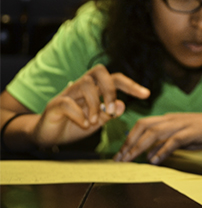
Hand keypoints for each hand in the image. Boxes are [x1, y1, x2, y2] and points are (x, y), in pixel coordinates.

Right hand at [32, 64, 149, 146]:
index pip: (115, 79)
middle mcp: (82, 87)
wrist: (47, 135)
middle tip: (111, 109)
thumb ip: (109, 113)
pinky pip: (68, 103)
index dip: (131, 85)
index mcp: (95, 89)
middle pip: (99, 72)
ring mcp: (68, 94)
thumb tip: (122, 105)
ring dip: (94, 105)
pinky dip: (78, 114)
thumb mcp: (97, 121)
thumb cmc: (74, 125)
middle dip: (110, 89)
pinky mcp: (54, 105)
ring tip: (94, 121)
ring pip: (85, 85)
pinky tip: (84, 125)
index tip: (147, 95)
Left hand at [113, 111, 201, 164]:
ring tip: (131, 160)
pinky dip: (162, 150)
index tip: (120, 154)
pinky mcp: (195, 130)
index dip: (129, 138)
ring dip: (140, 147)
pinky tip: (155, 160)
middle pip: (144, 126)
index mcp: (169, 119)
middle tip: (120, 159)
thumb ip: (168, 143)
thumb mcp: (185, 137)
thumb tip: (151, 155)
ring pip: (155, 132)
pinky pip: (174, 139)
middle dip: (129, 143)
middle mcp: (173, 118)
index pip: (143, 124)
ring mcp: (184, 123)